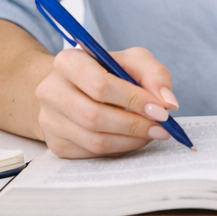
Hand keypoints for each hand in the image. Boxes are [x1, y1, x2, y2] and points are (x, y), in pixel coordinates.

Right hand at [35, 47, 178, 158]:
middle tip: (162, 128)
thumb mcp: (132, 61)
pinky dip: (118, 149)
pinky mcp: (56, 144)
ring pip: (95, 140)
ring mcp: (49, 120)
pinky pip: (92, 154)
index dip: (133, 100)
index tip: (161, 110)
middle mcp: (50, 90)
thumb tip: (167, 103)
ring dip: (130, 141)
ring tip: (151, 133)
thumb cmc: (106, 71)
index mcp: (67, 62)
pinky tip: (130, 139)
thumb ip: (154, 74)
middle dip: (135, 125)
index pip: (100, 85)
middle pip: (95, 116)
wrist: (74, 88)